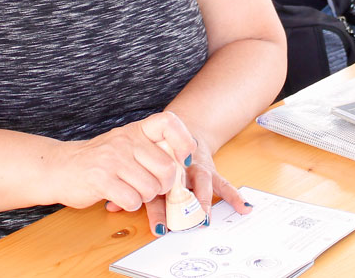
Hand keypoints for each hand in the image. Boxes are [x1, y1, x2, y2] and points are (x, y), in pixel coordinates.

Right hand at [52, 111, 195, 214]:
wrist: (60, 167)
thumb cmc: (100, 159)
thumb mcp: (126, 144)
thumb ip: (153, 149)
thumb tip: (185, 165)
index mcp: (136, 130)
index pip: (169, 123)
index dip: (184, 141)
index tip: (184, 158)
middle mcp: (126, 141)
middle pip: (167, 168)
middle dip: (165, 185)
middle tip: (154, 186)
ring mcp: (113, 160)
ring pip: (151, 188)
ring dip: (146, 197)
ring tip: (133, 191)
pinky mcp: (101, 180)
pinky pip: (133, 200)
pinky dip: (131, 204)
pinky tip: (122, 198)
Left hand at [106, 132, 252, 235]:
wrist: (179, 130)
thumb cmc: (156, 150)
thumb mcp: (140, 164)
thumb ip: (127, 182)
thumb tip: (110, 206)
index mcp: (158, 162)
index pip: (156, 181)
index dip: (156, 200)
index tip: (157, 223)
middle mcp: (179, 166)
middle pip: (181, 183)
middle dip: (181, 204)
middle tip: (180, 223)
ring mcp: (196, 168)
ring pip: (203, 182)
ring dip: (204, 202)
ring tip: (204, 219)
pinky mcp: (210, 171)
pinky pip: (224, 183)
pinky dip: (234, 195)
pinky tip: (244, 206)